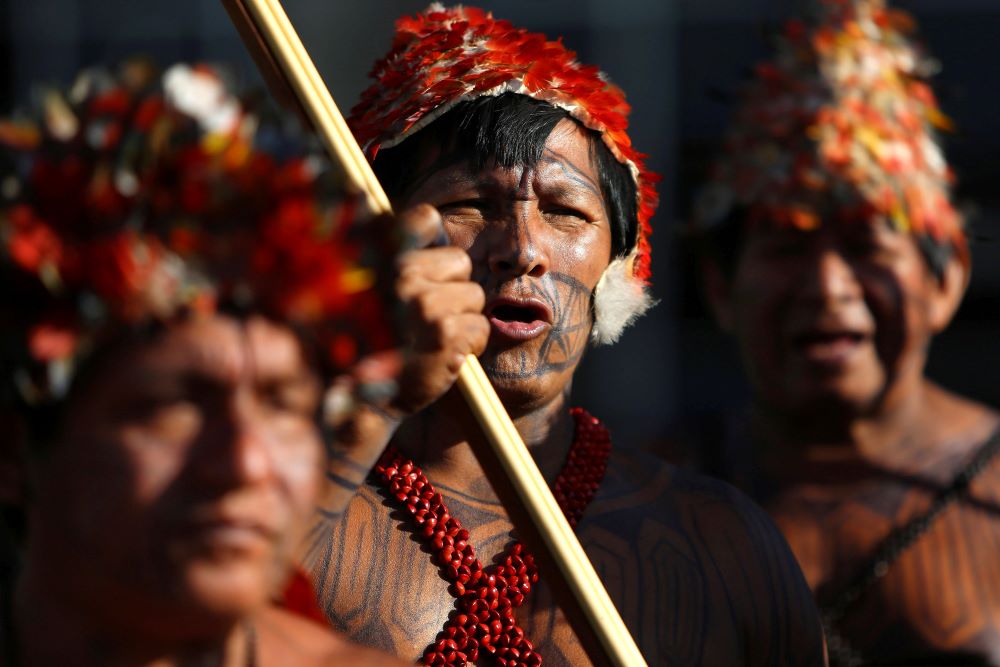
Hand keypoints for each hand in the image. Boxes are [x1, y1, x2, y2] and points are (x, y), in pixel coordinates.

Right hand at [388, 203, 488, 416]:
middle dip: (454, 290)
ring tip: (432, 340)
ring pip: (474, 296)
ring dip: (462, 320)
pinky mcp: (443, 333)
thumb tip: (430, 219)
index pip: (424, 218)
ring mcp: (422, 303)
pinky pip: (480, 327)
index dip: (435, 242)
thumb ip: (397, 256)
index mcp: (378, 256)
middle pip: (459, 262)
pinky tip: (443, 357)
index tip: (432, 268)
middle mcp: (398, 274)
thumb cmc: (375, 341)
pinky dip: (470, 345)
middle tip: (427, 319)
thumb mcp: (374, 290)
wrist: (365, 401)